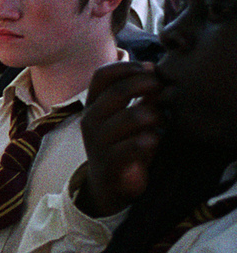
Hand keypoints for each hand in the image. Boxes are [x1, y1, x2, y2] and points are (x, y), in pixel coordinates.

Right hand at [78, 59, 163, 215]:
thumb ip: (139, 95)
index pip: (102, 75)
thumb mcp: (126, 116)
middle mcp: (90, 120)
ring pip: (134, 116)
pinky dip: (152, 139)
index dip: (128, 67)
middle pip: (119, 91)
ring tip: (162, 120)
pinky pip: (137, 145)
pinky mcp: (110, 162)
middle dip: (146, 84)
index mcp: (92, 105)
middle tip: (162, 88)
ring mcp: (98, 142)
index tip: (150, 69)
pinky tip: (154, 140)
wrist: (108, 185)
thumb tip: (155, 71)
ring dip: (156, 114)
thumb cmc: (122, 143)